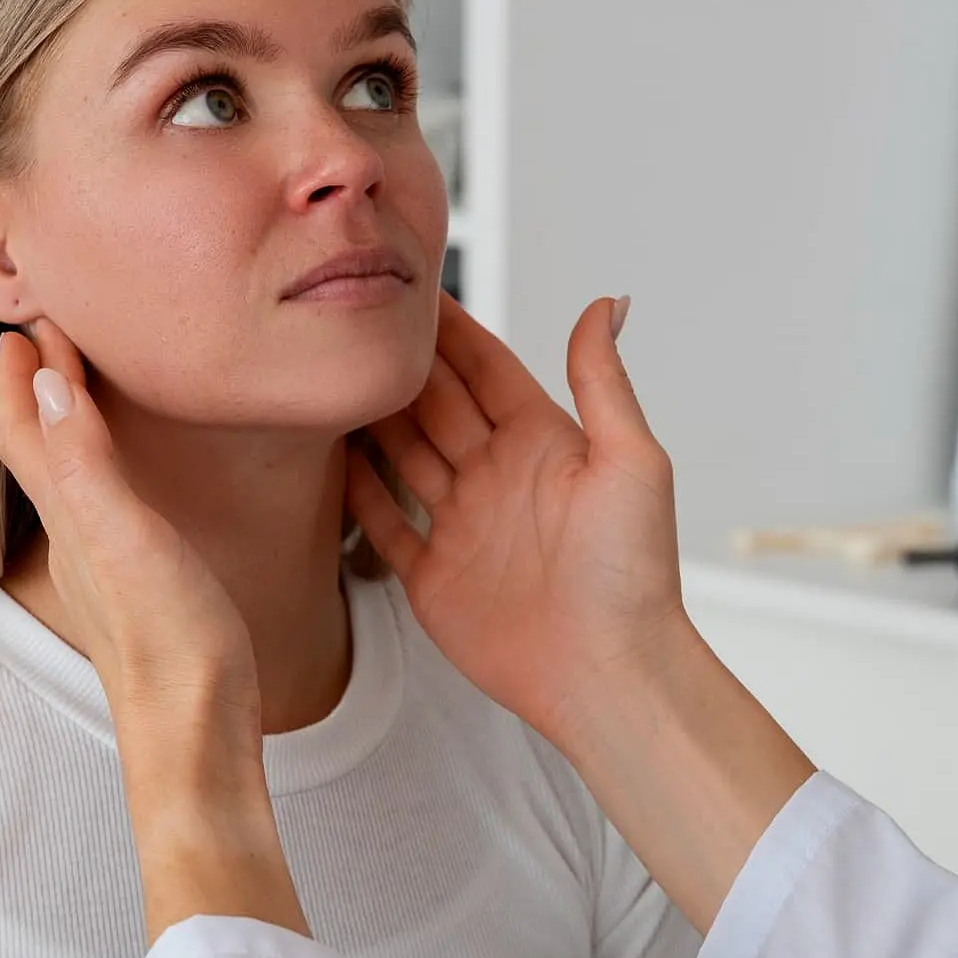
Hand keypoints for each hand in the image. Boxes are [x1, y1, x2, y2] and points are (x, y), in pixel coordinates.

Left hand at [0, 321, 259, 734]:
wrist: (198, 732)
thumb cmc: (167, 641)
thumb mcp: (123, 536)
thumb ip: (84, 459)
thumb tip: (39, 378)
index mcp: (69, 517)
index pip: (23, 428)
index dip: (18, 372)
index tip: (30, 319)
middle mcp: (77, 538)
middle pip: (34, 447)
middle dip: (31, 388)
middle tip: (41, 338)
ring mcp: (107, 565)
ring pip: (68, 476)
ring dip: (64, 422)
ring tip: (78, 385)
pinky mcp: (143, 586)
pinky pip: (108, 504)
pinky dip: (107, 464)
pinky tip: (135, 474)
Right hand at [349, 294, 815, 931]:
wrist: (609, 673)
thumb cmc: (633, 572)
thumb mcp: (631, 460)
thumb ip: (602, 380)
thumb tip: (607, 301)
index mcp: (545, 443)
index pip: (486, 369)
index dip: (450, 329)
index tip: (412, 284)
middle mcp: (499, 477)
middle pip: (435, 405)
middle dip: (397, 363)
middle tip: (349, 318)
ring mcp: (463, 526)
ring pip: (402, 455)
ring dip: (369, 418)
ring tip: (324, 373)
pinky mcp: (434, 578)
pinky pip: (384, 524)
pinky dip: (355, 492)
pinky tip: (324, 457)